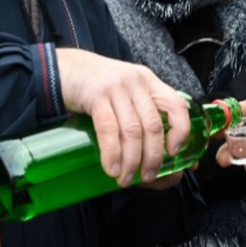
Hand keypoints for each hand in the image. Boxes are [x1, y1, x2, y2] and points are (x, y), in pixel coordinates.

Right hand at [57, 48, 189, 188]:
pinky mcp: (96, 95)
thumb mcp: (125, 89)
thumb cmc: (96, 84)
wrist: (64, 67)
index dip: (180, 131)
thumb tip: (155, 147)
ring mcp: (117, 88)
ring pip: (133, 131)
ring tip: (126, 179)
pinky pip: (109, 129)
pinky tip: (112, 168)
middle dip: (153, 157)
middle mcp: (136, 82)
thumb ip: (140, 109)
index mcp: (148, 81)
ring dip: (132, 161)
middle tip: (148, 177)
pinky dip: (113, 153)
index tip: (174, 153)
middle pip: (153, 125)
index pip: (176, 105)